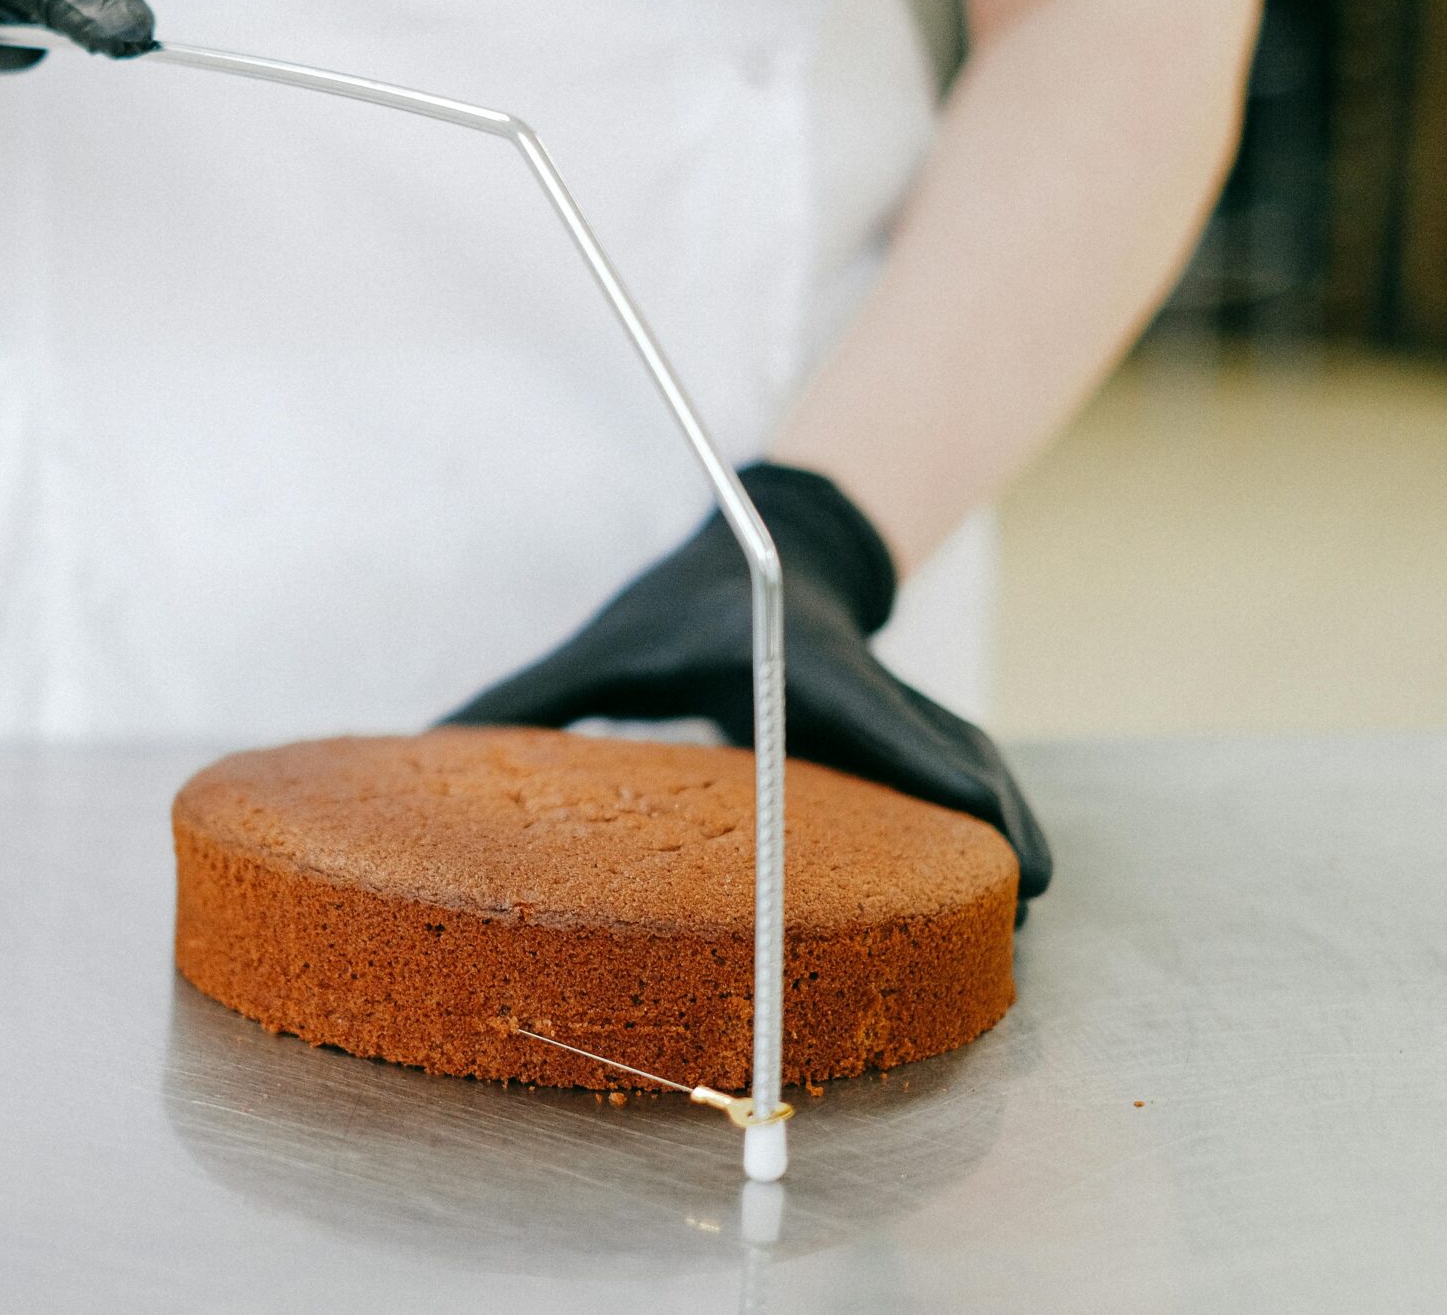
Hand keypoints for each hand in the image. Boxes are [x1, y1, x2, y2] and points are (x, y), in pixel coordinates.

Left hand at [444, 463, 1051, 905]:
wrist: (771, 536)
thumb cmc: (679, 603)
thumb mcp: (605, 647)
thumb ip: (523, 697)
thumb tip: (423, 743)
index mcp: (793, 670)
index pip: (866, 719)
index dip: (921, 768)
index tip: (970, 816)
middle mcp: (862, 687)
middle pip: (945, 754)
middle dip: (986, 823)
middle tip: (1020, 903)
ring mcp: (897, 704)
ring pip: (970, 765)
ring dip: (1002, 828)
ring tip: (1023, 910)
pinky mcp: (911, 726)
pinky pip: (963, 773)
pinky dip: (989, 821)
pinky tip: (1008, 878)